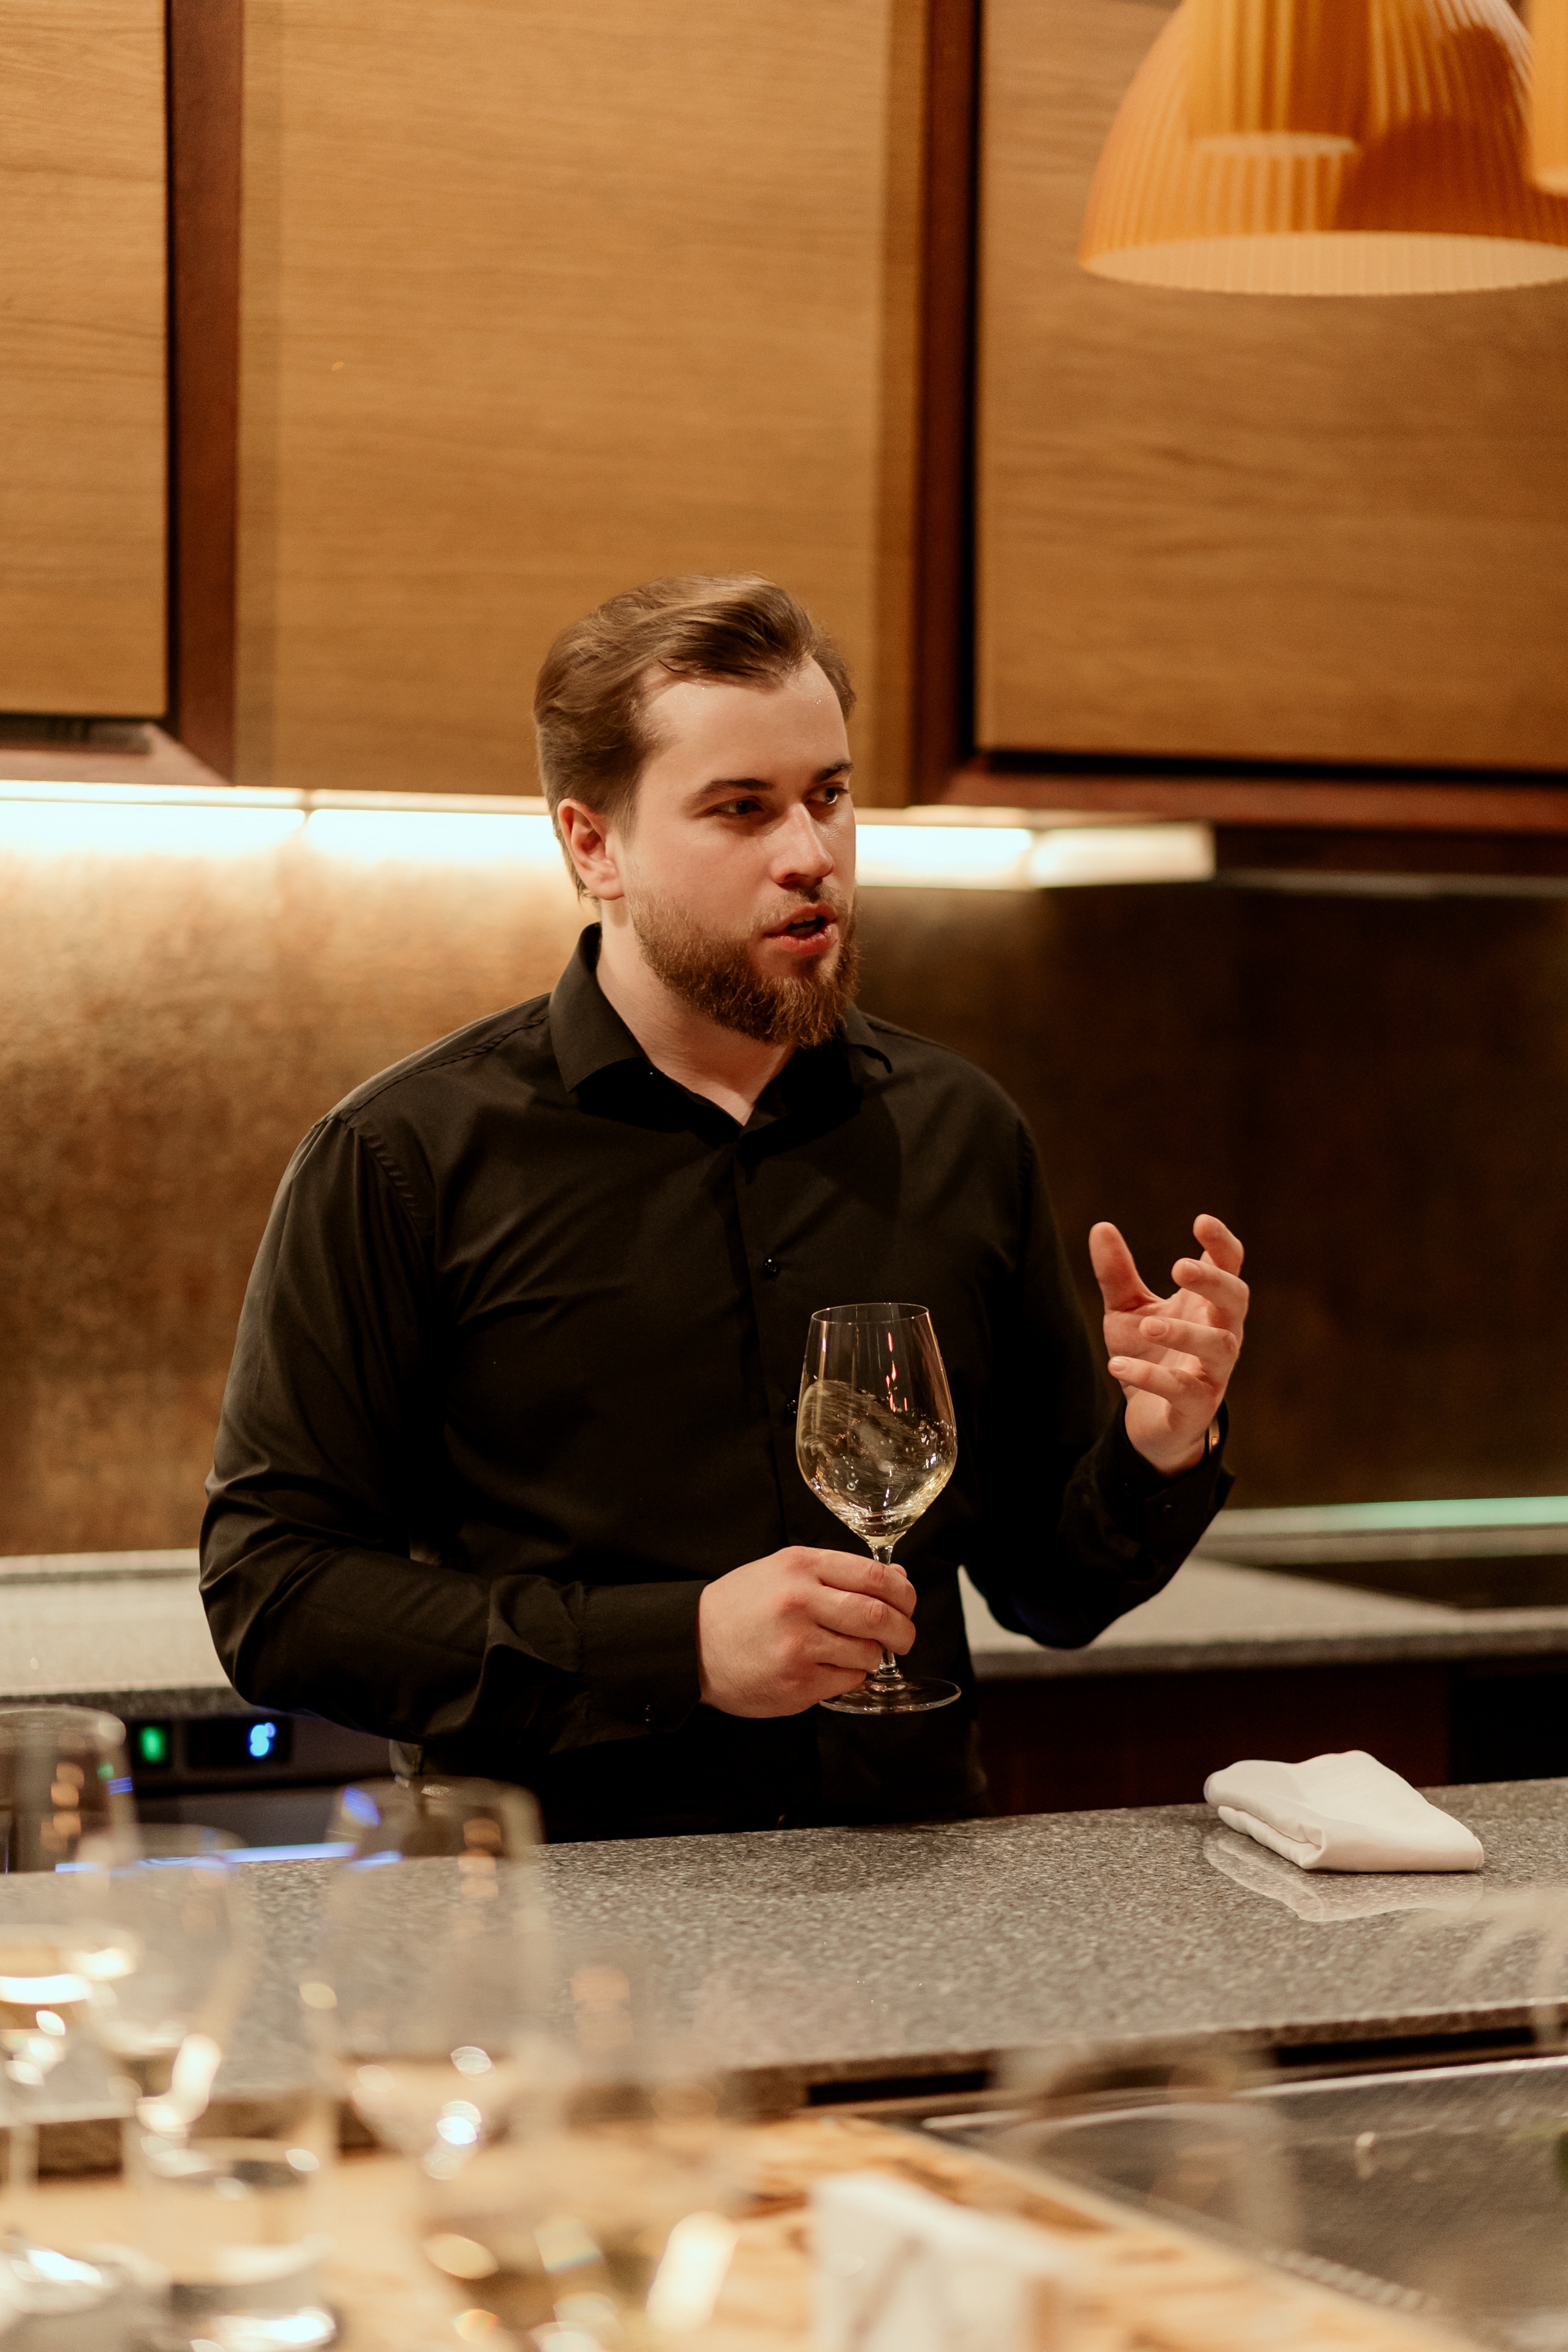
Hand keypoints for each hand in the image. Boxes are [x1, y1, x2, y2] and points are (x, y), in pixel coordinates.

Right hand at [696, 1545, 916, 1717]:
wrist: (692, 1644)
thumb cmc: (740, 1606)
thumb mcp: (784, 1570)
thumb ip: (837, 1572)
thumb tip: (897, 1581)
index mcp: (800, 1567)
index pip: (874, 1575)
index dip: (903, 1592)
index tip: (907, 1603)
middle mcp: (800, 1602)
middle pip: (878, 1616)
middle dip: (904, 1630)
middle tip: (904, 1637)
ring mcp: (798, 1645)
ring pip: (867, 1653)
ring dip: (874, 1656)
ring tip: (859, 1653)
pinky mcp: (796, 1682)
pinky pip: (847, 1681)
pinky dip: (852, 1676)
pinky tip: (834, 1669)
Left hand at [1090, 1213, 1247, 1477]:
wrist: (1149, 1419)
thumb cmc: (1148, 1352)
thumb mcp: (1127, 1310)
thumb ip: (1117, 1274)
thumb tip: (1100, 1227)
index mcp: (1207, 1304)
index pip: (1229, 1266)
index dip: (1222, 1243)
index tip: (1201, 1221)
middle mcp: (1221, 1332)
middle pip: (1236, 1299)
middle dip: (1214, 1281)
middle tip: (1179, 1267)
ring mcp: (1214, 1371)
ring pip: (1218, 1346)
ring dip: (1184, 1333)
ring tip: (1148, 1324)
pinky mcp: (1197, 1405)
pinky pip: (1184, 1390)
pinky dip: (1151, 1377)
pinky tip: (1117, 1366)